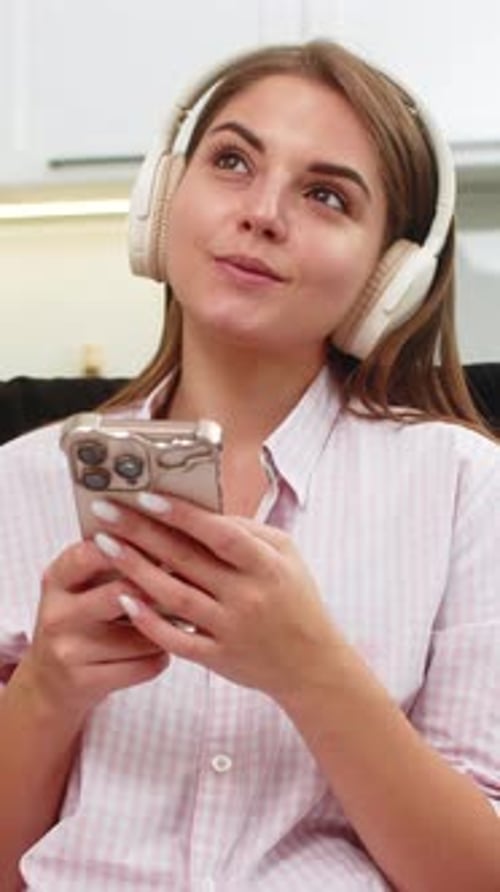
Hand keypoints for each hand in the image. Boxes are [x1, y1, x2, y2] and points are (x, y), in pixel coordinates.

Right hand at [24, 540, 169, 719]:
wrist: (49, 684)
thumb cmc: (82, 622)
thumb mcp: (81, 588)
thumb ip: (113, 561)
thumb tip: (173, 531)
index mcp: (56, 579)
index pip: (92, 552)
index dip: (131, 544)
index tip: (165, 540)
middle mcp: (56, 614)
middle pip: (120, 592)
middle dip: (159, 588)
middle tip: (189, 582)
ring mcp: (67, 651)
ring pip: (142, 633)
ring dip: (168, 627)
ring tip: (179, 619)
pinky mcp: (84, 682)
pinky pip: (145, 664)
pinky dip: (162, 655)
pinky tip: (162, 649)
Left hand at [90, 494, 340, 703]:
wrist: (312, 665)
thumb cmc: (296, 600)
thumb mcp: (286, 556)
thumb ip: (248, 531)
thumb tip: (201, 511)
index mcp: (267, 565)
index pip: (220, 534)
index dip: (182, 515)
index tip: (146, 496)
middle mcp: (248, 596)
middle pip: (186, 559)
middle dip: (141, 532)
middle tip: (106, 512)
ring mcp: (231, 630)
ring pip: (174, 596)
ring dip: (135, 569)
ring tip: (104, 545)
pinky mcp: (218, 658)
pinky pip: (176, 639)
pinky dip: (148, 621)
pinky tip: (123, 599)